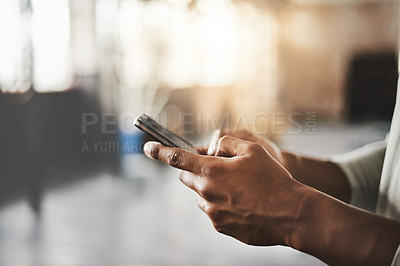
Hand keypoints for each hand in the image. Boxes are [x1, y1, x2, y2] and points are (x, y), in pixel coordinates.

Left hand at [143, 136, 309, 245]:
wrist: (291, 213)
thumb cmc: (273, 178)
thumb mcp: (252, 149)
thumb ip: (225, 143)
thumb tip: (211, 149)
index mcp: (211, 172)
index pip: (177, 159)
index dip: (160, 152)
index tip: (147, 148)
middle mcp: (207, 194)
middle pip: (187, 178)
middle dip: (195, 171)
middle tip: (217, 169)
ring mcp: (213, 214)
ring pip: (201, 196)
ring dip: (210, 189)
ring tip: (238, 188)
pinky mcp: (221, 228)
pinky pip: (213, 211)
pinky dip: (221, 204)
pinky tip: (243, 203)